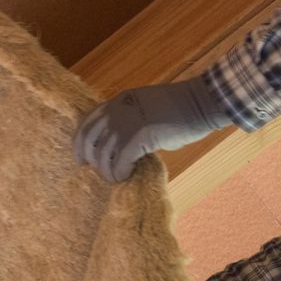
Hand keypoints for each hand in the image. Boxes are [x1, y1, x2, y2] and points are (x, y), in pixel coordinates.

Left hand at [73, 78, 234, 181]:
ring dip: (108, 171)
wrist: (200, 103)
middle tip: (100, 173)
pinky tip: (125, 177)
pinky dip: (120, 173)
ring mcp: (126, 123)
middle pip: (89, 140)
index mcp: (117, 102)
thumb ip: (129, 121)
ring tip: (117, 177)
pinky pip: (120, 162)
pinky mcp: (139, 137)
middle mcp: (116, 111)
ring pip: (103, 155)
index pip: (87, 123)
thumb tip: (119, 146)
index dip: (80, 143)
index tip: (81, 159)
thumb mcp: (144, 108)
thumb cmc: (179, 108)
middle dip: (91, 160)